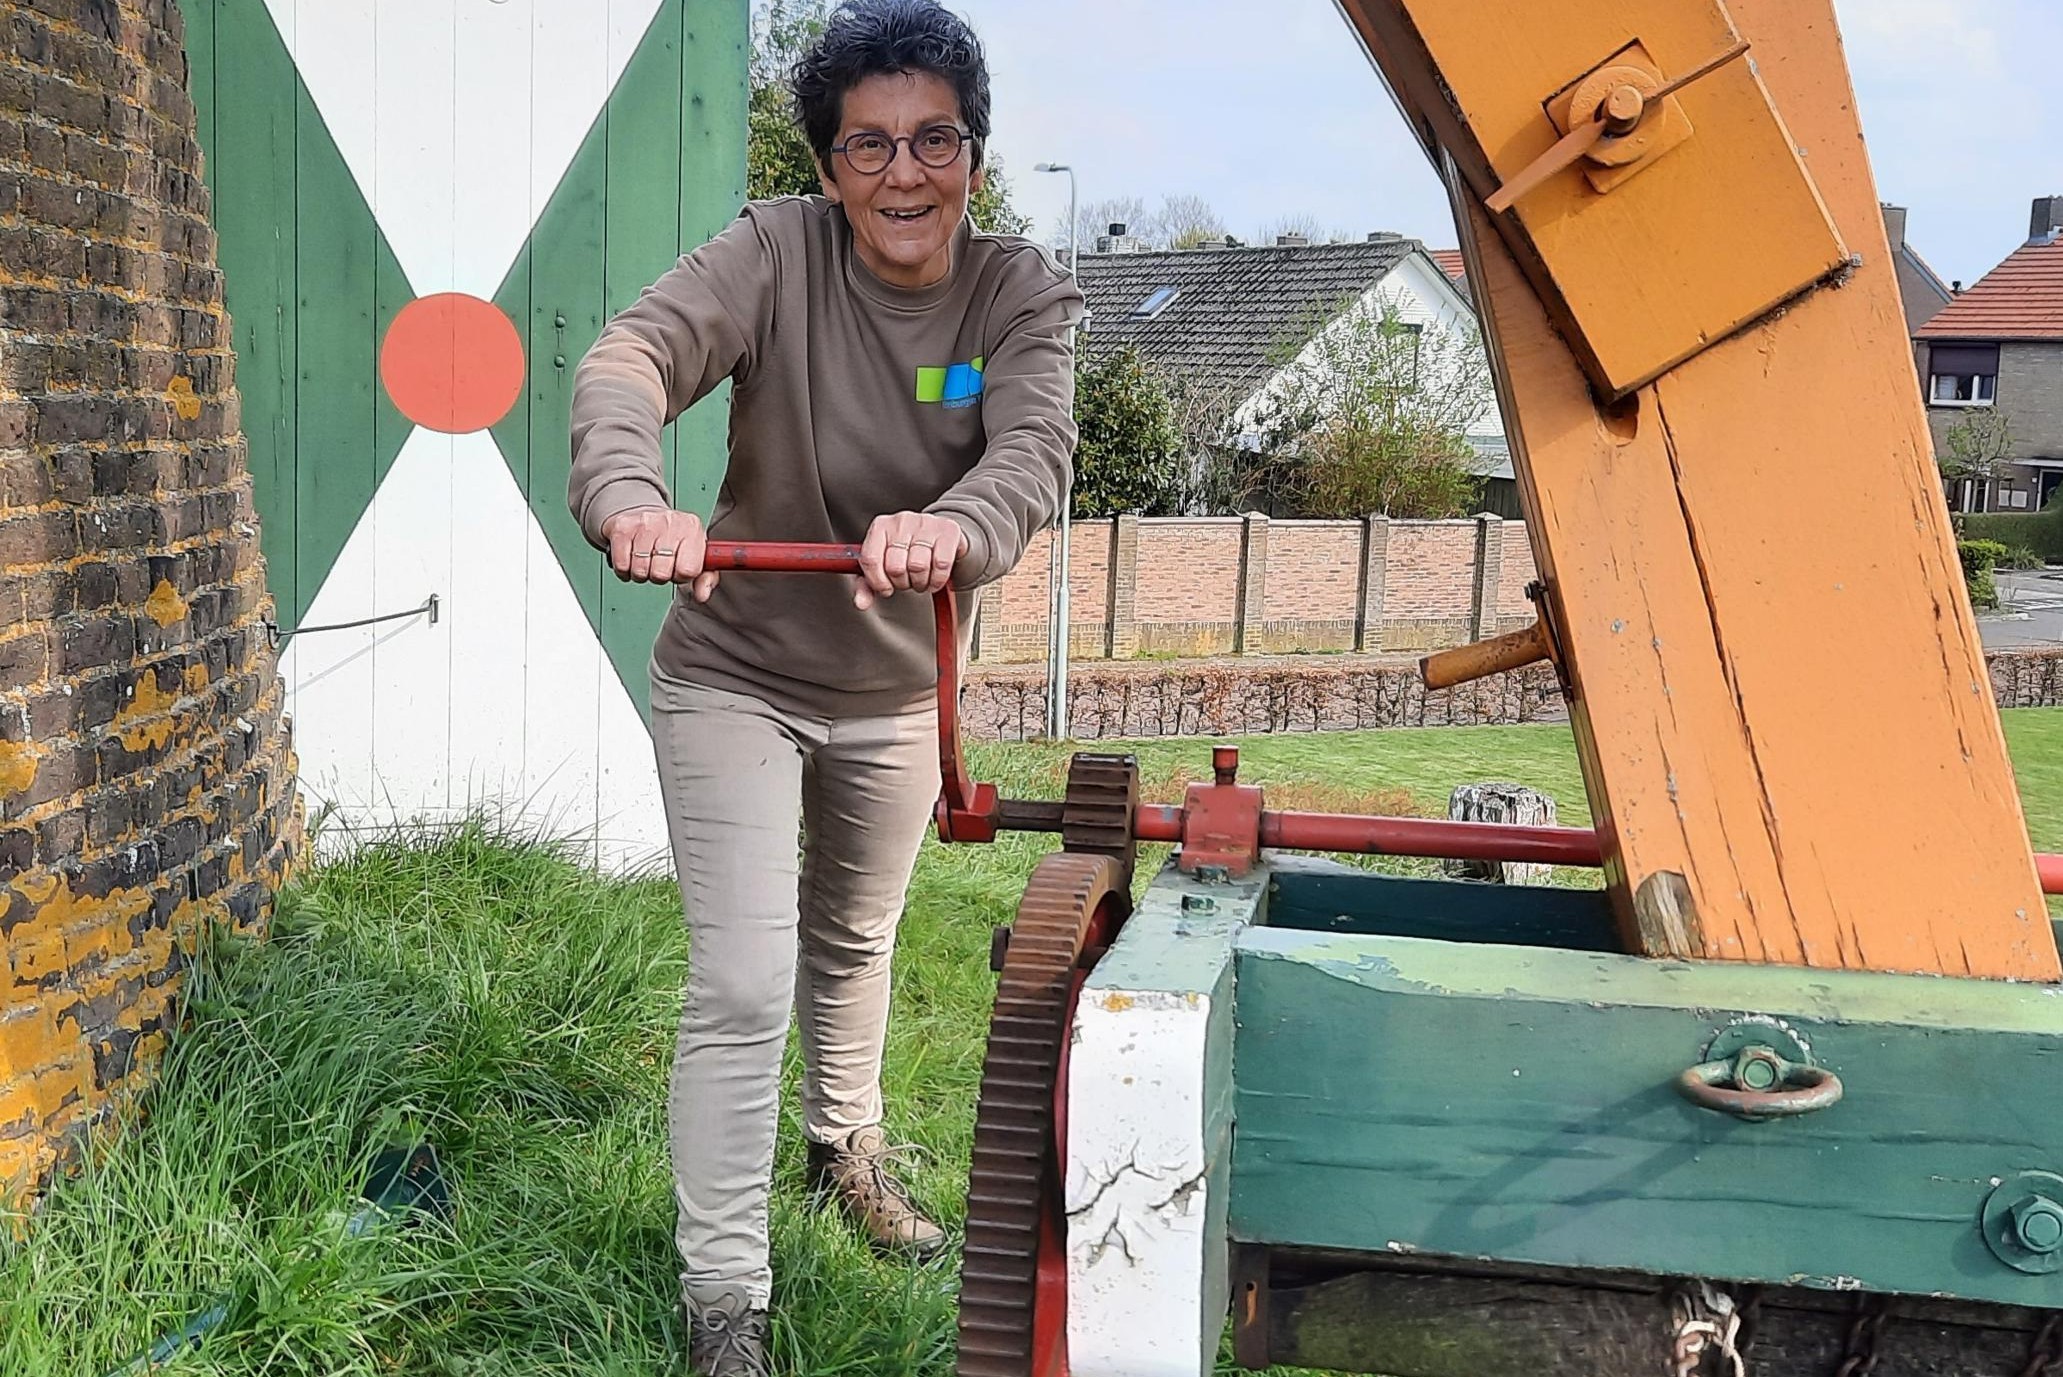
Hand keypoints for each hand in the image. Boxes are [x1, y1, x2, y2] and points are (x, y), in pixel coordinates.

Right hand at [602, 508, 717, 601]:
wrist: (644, 513)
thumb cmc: (672, 538)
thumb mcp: (695, 554)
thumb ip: (705, 578)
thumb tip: (702, 595)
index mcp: (692, 529)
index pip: (688, 570)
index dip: (680, 577)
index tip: (677, 569)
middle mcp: (670, 522)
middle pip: (661, 573)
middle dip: (659, 576)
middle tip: (659, 565)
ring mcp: (645, 523)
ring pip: (640, 571)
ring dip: (641, 574)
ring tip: (646, 561)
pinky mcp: (622, 528)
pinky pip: (621, 565)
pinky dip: (625, 570)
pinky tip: (631, 559)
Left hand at [855, 511, 968, 609]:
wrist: (940, 535)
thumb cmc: (908, 551)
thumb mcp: (884, 566)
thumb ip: (868, 585)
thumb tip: (861, 603)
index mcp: (880, 527)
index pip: (870, 559)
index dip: (877, 582)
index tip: (886, 589)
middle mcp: (900, 521)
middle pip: (895, 567)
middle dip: (901, 583)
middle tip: (907, 582)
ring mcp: (925, 523)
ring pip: (918, 566)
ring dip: (920, 583)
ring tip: (921, 580)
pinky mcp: (948, 530)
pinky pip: (941, 564)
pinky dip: (937, 580)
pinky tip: (934, 579)